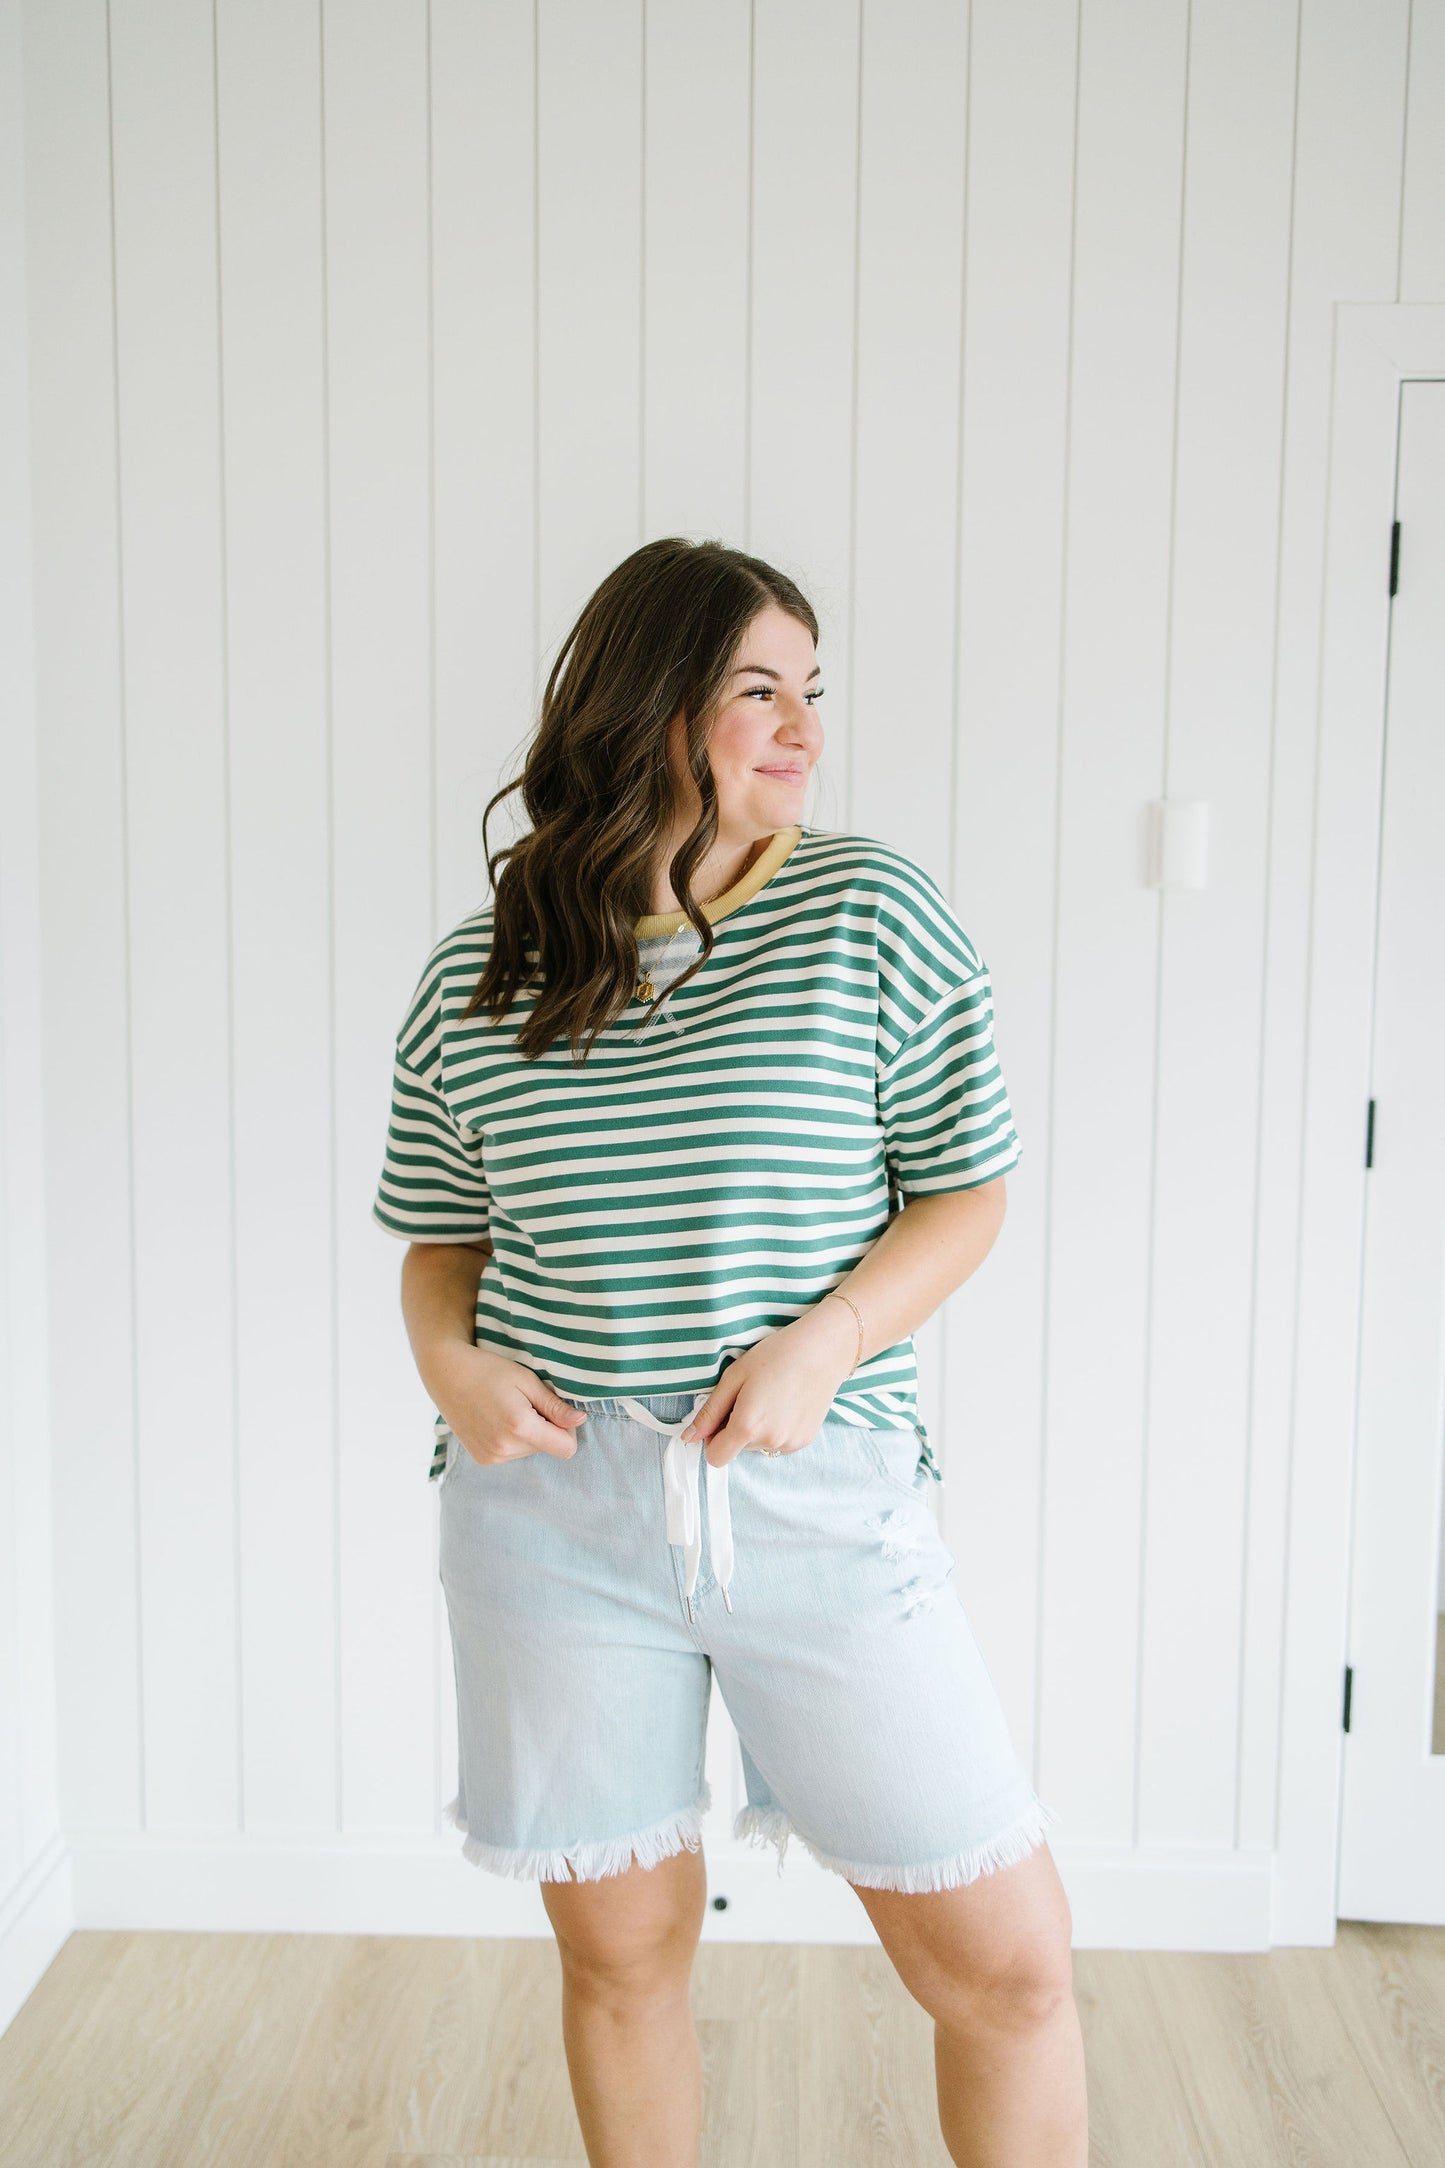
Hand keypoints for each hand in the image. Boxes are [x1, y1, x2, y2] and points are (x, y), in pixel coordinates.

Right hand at [430, 1345, 585, 1467]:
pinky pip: (513, 1454)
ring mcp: (491, 1457)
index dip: (567, 1428)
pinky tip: (497, 1419)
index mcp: (519, 1427)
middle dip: (545, 1427)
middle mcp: (504, 1449)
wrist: (447, 1374)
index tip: (554, 1409)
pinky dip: (512, 1439)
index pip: (566, 1448)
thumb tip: (581, 1421)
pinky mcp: (483, 1460)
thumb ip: (555, 1406)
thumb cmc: (489, 1370)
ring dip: (528, 1433)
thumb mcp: (527, 1381)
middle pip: (548, 1448)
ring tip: (508, 1409)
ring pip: (530, 1451)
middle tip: (524, 1402)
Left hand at [679, 1300, 858, 1466]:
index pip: (715, 1457)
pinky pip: (778, 1443)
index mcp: (747, 1426)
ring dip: (757, 1429)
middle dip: (737, 1428)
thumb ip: (710, 1412)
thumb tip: (688, 1437)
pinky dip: (776, 1428)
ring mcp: (790, 1444)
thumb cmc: (776, 1355)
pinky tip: (786, 1403)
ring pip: (758, 1446)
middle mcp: (769, 1441)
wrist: (823, 1350)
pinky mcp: (805, 1441)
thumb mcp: (734, 1377)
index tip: (721, 1417)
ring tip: (771, 1397)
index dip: (712, 1439)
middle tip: (750, 1395)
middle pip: (737, 1448)